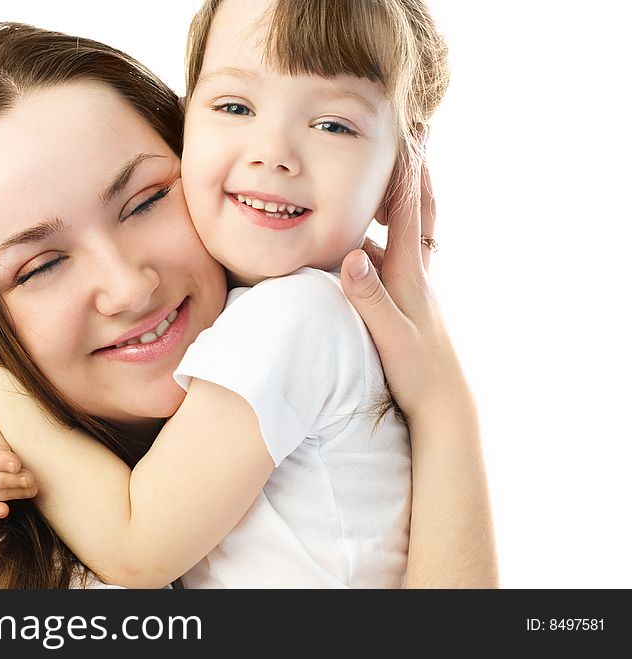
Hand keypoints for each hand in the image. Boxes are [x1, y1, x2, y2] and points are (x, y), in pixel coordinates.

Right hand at [341, 163, 470, 423]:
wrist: (443, 402)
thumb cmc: (418, 370)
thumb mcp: (389, 334)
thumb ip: (369, 295)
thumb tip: (352, 254)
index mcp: (411, 273)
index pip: (411, 211)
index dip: (409, 170)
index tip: (410, 132)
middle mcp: (416, 272)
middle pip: (420, 211)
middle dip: (414, 172)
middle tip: (413, 138)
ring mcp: (414, 285)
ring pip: (408, 231)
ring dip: (400, 200)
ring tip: (386, 176)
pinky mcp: (407, 300)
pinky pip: (395, 254)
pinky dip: (384, 235)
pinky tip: (365, 238)